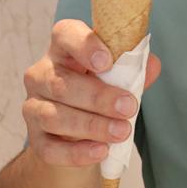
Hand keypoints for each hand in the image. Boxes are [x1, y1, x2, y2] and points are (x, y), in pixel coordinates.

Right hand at [22, 19, 162, 167]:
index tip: (107, 62)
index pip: (65, 34)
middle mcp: (41, 74)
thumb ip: (135, 70)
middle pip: (61, 83)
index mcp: (63, 49)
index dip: (84, 45)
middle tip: (128, 107)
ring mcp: (34, 107)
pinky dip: (77, 152)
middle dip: (98, 97)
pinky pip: (49, 148)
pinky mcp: (35, 138)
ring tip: (122, 132)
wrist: (80, 132)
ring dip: (91, 125)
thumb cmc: (101, 90)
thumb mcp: (120, 76)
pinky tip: (101, 151)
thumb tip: (152, 65)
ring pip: (54, 117)